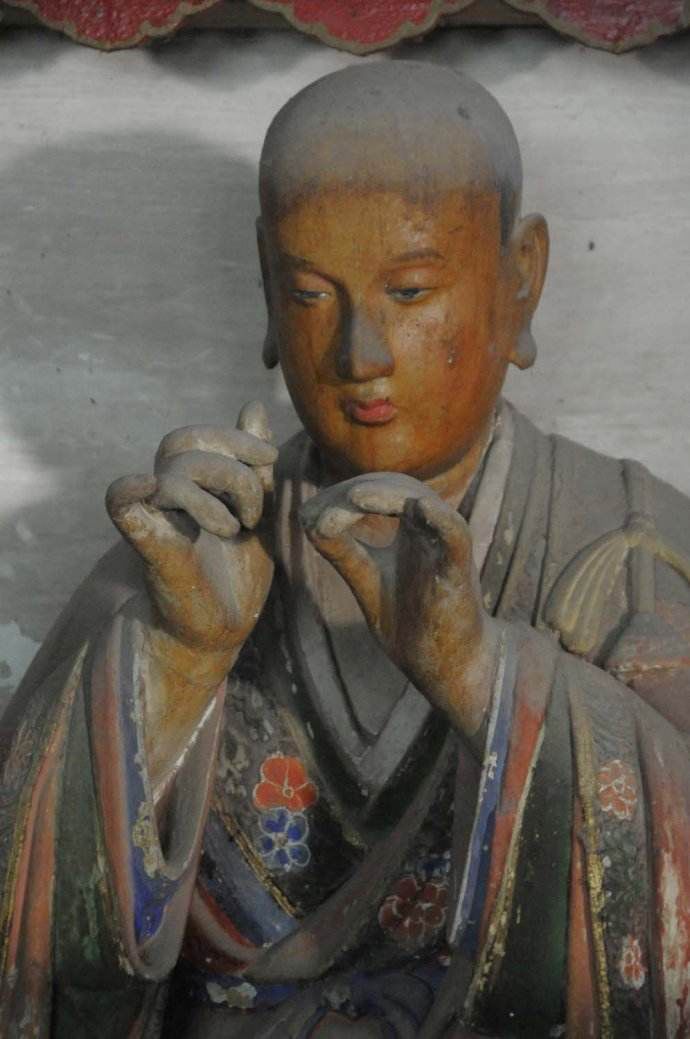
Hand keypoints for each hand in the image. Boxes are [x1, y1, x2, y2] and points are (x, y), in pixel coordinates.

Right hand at [106, 402, 275, 666]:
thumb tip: (252, 406)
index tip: (269, 458)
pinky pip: (122, 506)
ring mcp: (155, 519)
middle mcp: (166, 496)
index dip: (237, 438)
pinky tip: (143, 486)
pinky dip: (129, 492)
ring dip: (220, 493)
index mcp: (191, 485)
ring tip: (236, 530)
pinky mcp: (149, 547)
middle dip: (233, 465)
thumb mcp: (258, 512)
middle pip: (184, 443)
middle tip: (255, 509)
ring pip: (176, 472)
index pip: (201, 437)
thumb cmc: (235, 576)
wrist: (217, 635)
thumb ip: (254, 465)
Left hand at [300, 473, 497, 742]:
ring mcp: (446, 547)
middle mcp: (430, 530)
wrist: (451, 670)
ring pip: (421, 501)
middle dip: (353, 493)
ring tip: (352, 498)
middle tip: (317, 515)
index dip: (339, 498)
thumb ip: (345, 554)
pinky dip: (439, 516)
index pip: (375, 493)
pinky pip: (455, 533)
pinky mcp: (460, 569)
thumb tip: (309, 522)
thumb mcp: (368, 583)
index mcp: (410, 530)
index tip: (307, 518)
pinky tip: (417, 507)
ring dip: (386, 495)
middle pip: (394, 488)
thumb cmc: (413, 626)